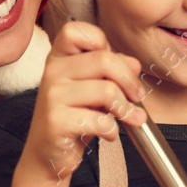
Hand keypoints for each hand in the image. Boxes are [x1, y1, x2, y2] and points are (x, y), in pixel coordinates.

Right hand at [20, 22, 147, 184]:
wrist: (48, 155)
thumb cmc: (74, 118)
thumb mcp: (93, 89)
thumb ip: (111, 71)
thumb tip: (134, 64)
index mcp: (59, 58)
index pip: (79, 31)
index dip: (103, 43)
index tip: (116, 65)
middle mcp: (52, 72)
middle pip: (105, 60)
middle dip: (130, 81)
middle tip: (137, 98)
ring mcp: (52, 96)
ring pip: (107, 90)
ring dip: (126, 109)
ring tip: (129, 119)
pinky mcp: (56, 121)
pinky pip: (100, 120)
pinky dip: (112, 130)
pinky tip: (108, 134)